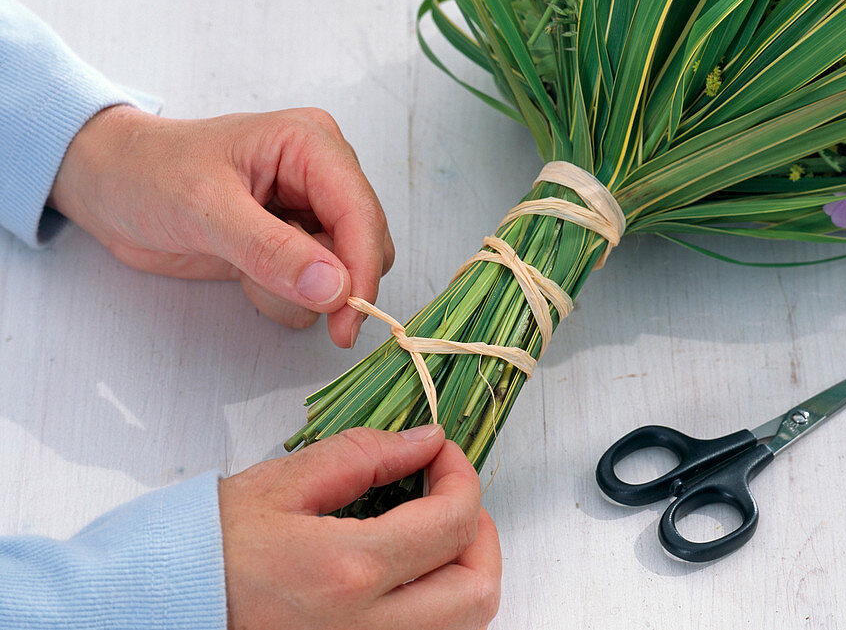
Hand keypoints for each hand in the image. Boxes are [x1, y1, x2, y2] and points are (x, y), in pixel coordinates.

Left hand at [49, 104, 394, 346]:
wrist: (108, 186)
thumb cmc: (148, 174)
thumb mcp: (205, 209)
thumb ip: (271, 250)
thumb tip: (334, 287)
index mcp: (312, 144)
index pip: (362, 213)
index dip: (361, 270)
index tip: (346, 322)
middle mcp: (322, 174)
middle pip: (366, 245)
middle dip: (328, 282)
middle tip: (277, 295)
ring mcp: (310, 210)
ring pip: (344, 274)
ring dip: (295, 290)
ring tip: (242, 270)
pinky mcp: (294, 242)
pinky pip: (316, 288)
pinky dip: (281, 295)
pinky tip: (241, 272)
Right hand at [218, 425, 500, 629]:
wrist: (160, 605)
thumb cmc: (209, 548)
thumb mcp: (285, 483)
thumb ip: (364, 454)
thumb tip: (426, 440)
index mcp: (346, 571)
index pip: (454, 523)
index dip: (462, 476)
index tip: (443, 455)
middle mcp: (364, 629)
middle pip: (477, 592)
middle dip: (481, 536)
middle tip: (452, 499)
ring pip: (463, 627)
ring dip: (464, 576)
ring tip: (433, 537)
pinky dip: (437, 608)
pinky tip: (410, 576)